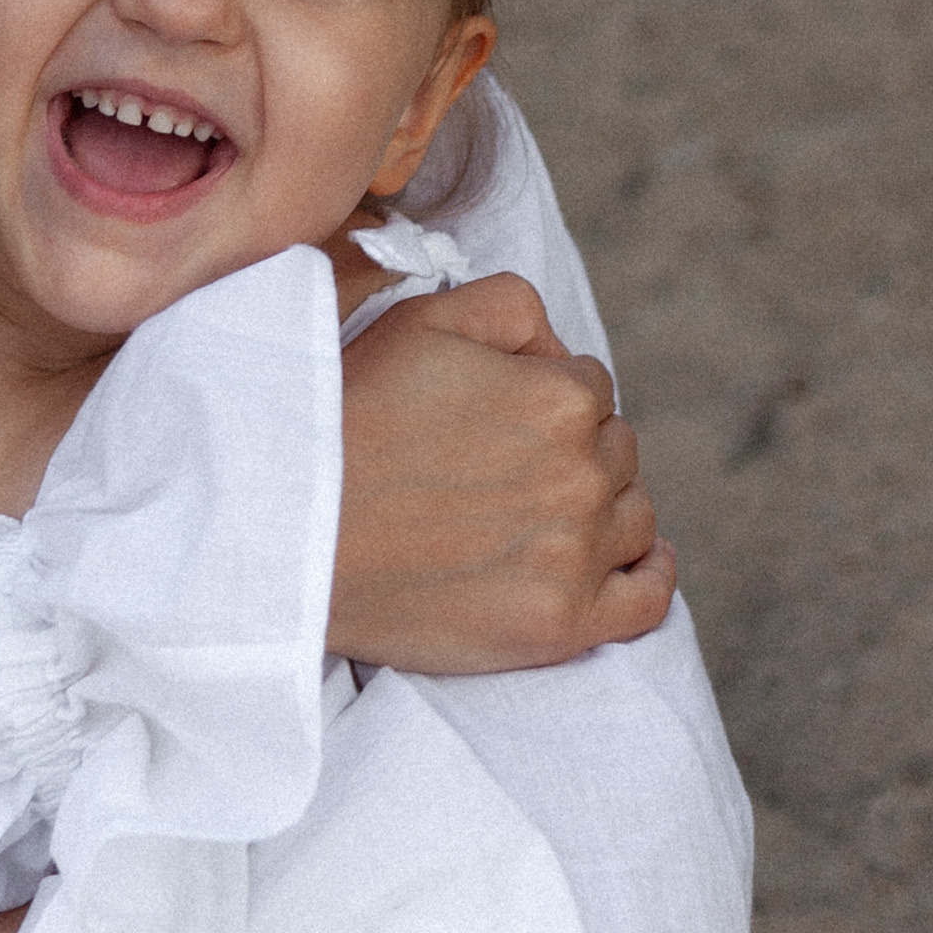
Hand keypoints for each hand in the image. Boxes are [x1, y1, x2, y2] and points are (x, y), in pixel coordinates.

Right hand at [331, 276, 673, 673]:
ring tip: (533, 520)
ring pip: (634, 519)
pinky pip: (649, 599)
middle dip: (570, 456)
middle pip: (616, 453)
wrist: (283, 535)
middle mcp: (583, 473)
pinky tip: (625, 563)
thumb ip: (511, 307)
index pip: (590, 388)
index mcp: (561, 397)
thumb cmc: (343, 423)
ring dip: (600, 513)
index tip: (488, 427)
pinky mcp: (561, 625)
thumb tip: (559, 348)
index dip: (540, 402)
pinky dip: (647, 577)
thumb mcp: (419, 322)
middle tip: (494, 476)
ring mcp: (576, 555)